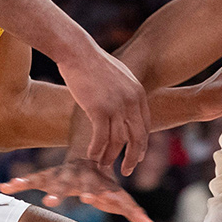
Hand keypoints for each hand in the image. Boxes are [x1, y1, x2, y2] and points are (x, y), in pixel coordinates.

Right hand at [0, 157, 154, 221]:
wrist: (90, 157)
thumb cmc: (104, 185)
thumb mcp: (119, 197)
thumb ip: (133, 212)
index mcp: (95, 184)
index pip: (96, 189)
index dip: (94, 194)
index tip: (88, 198)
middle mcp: (77, 178)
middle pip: (68, 185)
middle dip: (60, 192)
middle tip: (51, 200)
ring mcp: (60, 176)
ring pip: (46, 179)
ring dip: (32, 183)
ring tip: (15, 185)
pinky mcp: (48, 177)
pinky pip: (32, 180)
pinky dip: (19, 183)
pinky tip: (4, 187)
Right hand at [56, 44, 150, 168]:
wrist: (77, 51)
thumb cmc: (92, 62)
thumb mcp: (118, 76)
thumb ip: (124, 93)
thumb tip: (124, 106)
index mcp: (138, 93)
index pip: (145, 125)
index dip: (141, 143)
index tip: (137, 156)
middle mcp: (132, 101)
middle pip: (137, 137)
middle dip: (133, 157)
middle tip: (127, 170)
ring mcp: (117, 105)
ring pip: (118, 140)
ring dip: (110, 156)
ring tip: (102, 166)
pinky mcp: (99, 109)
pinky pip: (101, 137)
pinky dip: (96, 149)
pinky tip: (91, 156)